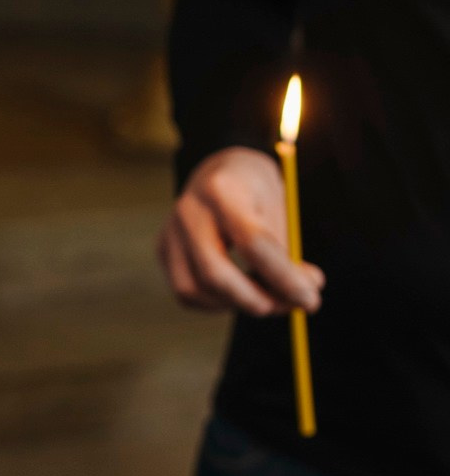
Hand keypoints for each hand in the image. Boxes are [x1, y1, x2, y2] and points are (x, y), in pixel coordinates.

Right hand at [158, 147, 323, 315]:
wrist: (218, 169)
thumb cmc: (255, 190)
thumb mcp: (278, 207)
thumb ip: (286, 251)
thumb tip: (303, 295)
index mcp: (222, 189)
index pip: (252, 244)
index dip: (284, 278)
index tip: (311, 298)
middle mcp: (188, 210)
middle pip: (214, 273)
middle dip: (257, 300)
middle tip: (290, 306)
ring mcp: (170, 231)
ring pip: (195, 289)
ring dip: (237, 305)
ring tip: (269, 299)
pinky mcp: (163, 249)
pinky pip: (187, 292)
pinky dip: (218, 302)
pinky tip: (242, 294)